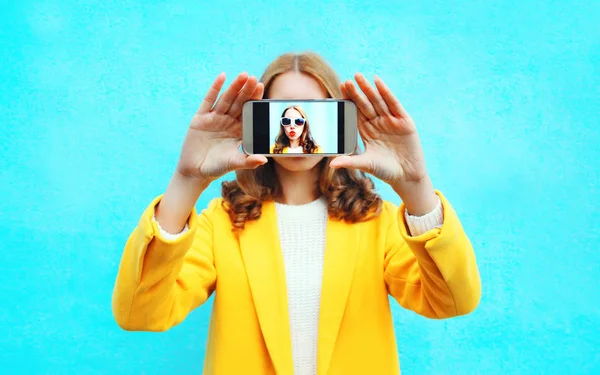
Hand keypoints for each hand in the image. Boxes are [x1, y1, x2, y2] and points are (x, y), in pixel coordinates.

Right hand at [176, 72, 267, 181]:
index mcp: (239, 130)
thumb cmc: (217, 168)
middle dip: (246, 90)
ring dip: (234, 87)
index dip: (254, 99)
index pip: (249, 111)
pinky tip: (222, 77)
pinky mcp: (201, 118)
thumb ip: (248, 161)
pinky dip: (215, 89)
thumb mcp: (234, 163)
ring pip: (226, 99)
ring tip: (243, 75)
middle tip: (253, 78)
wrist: (195, 172)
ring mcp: (215, 118)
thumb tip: (264, 160)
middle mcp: (228, 121)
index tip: (261, 87)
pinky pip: (208, 101)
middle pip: (239, 102)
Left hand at [330, 73, 437, 214]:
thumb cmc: (386, 171)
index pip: (356, 112)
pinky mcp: (404, 121)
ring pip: (378, 101)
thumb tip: (331, 164)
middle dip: (356, 92)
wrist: (408, 176)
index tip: (340, 89)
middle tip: (346, 81)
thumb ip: (350, 162)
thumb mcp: (366, 164)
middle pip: (365, 104)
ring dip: (368, 89)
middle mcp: (378, 123)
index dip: (349, 101)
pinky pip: (394, 104)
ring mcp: (391, 121)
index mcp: (367, 131)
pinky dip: (386, 93)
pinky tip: (378, 82)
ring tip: (359, 77)